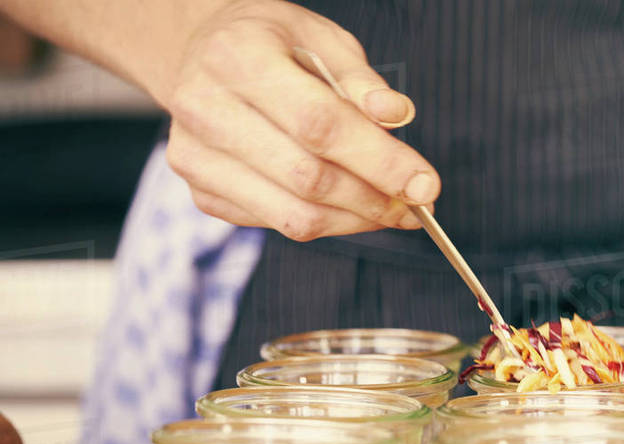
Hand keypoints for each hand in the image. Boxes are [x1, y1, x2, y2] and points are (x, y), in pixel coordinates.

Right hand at [163, 0, 439, 240]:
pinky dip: (326, 223)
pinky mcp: (200, 191)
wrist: (200, 52)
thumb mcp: (319, 37)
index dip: (379, 162)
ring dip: (356, 221)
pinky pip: (278, 224)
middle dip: (376, 199)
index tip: (426, 185)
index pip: (319, 124)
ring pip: (294, 215)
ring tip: (391, 210)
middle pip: (308, 178)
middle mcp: (204, 107)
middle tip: (417, 204)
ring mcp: (194, 156)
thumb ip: (361, 80)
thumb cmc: (271, 44)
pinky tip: (350, 207)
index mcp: (237, 55)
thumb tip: (397, 117)